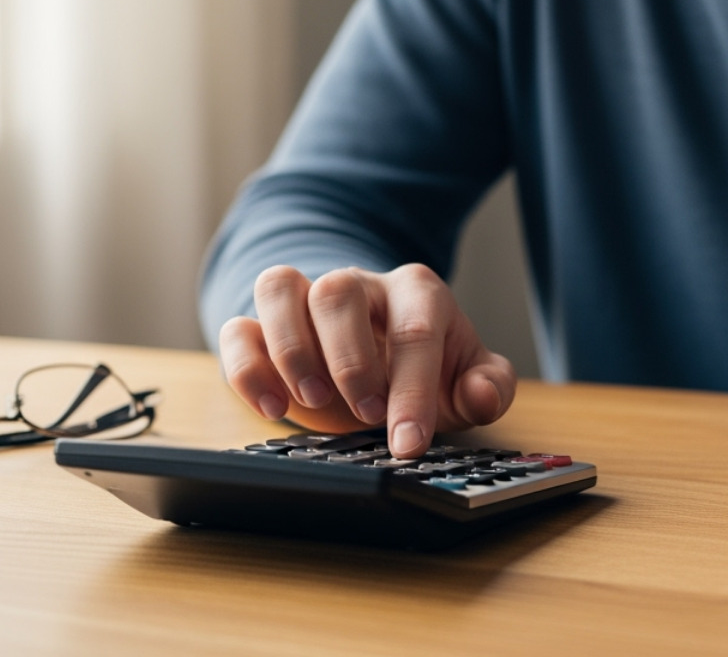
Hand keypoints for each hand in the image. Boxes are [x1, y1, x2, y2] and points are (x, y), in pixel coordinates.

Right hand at [218, 264, 515, 457]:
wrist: (383, 354)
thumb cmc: (427, 368)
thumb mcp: (467, 379)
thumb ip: (489, 386)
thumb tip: (479, 393)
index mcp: (417, 292)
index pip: (415, 329)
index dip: (412, 390)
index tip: (409, 443)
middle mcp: (359, 284)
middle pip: (339, 291)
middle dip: (349, 358)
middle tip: (365, 415)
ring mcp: (307, 300)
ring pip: (280, 286)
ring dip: (290, 347)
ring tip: (309, 401)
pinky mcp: (264, 327)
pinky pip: (238, 328)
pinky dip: (245, 366)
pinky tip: (270, 408)